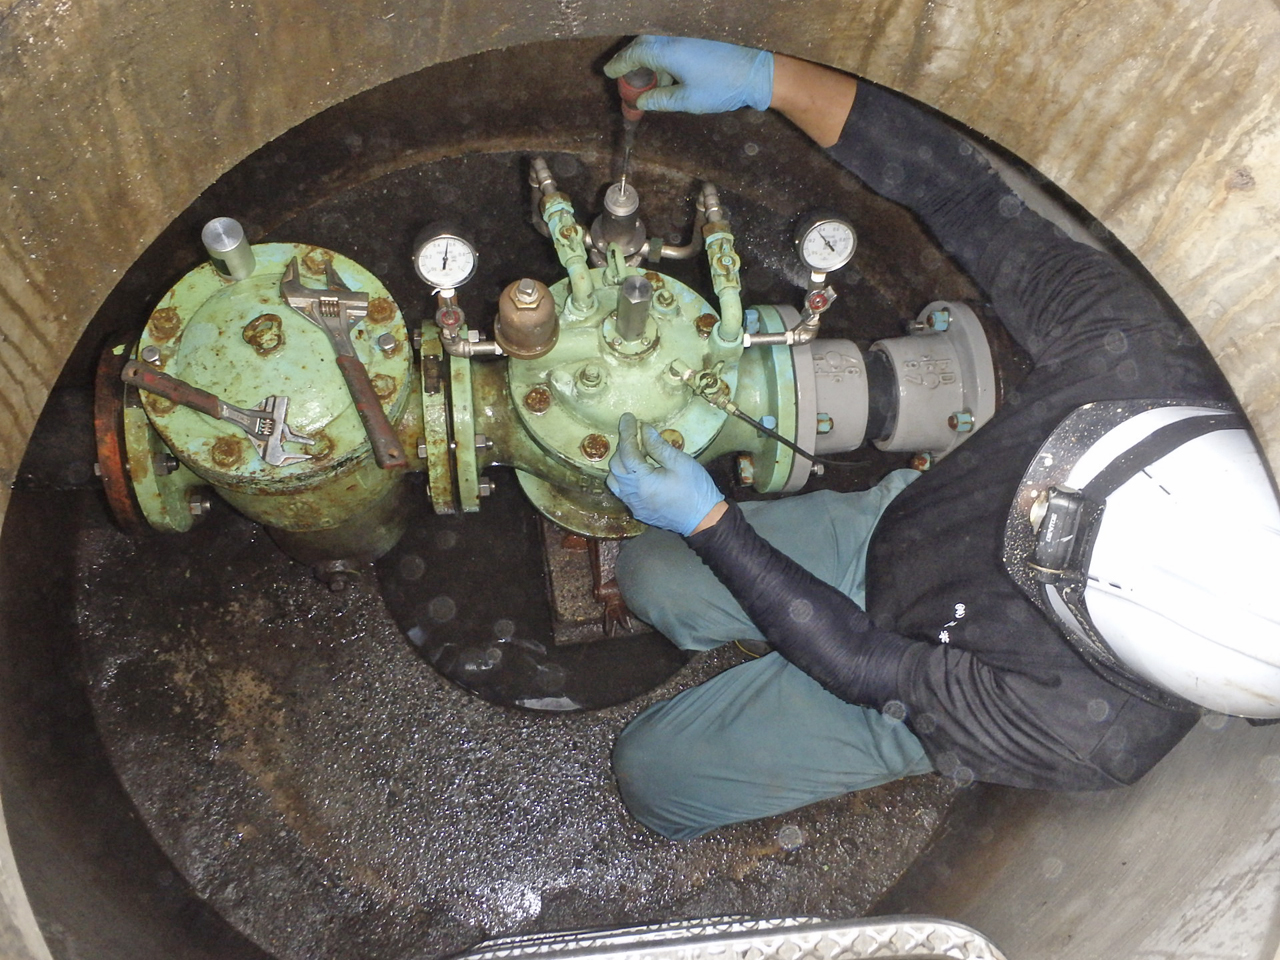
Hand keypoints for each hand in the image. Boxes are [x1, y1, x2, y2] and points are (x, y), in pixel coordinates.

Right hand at [603, 36, 773, 114]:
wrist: (756, 71)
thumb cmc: (722, 87)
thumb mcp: (687, 100)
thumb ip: (659, 100)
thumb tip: (641, 102)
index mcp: (667, 51)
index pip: (633, 54)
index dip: (618, 65)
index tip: (608, 73)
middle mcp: (673, 37)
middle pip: (642, 45)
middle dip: (631, 63)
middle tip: (626, 82)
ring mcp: (686, 35)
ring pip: (656, 44)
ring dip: (648, 62)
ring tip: (649, 86)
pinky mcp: (696, 37)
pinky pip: (670, 44)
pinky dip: (663, 58)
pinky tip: (668, 77)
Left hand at [607, 413, 723, 535]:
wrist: (704, 520)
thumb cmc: (696, 489)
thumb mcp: (680, 462)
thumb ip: (658, 446)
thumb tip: (644, 429)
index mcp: (642, 482)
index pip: (626, 451)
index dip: (626, 432)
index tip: (628, 417)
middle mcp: (632, 495)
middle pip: (616, 465)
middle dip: (623, 446)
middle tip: (635, 433)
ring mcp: (633, 505)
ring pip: (614, 480)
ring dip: (621, 463)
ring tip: (636, 452)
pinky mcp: (638, 511)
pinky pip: (622, 491)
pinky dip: (624, 477)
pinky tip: (638, 470)